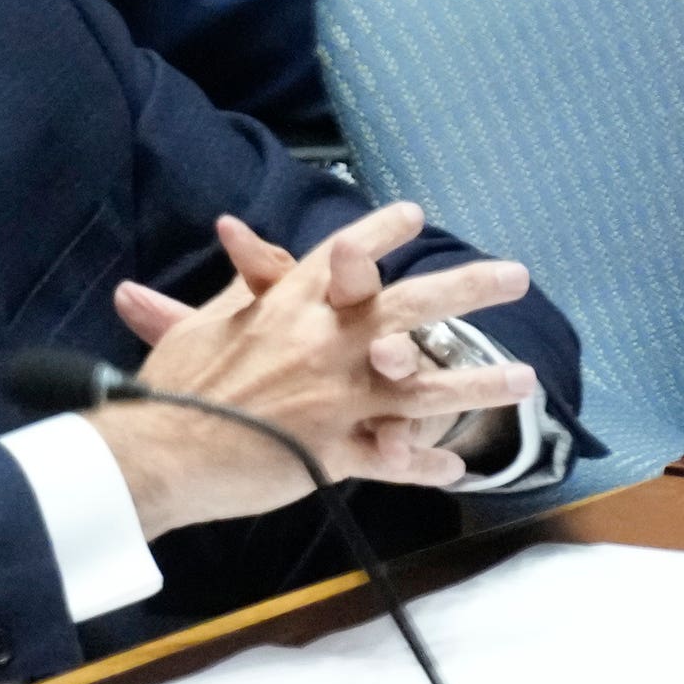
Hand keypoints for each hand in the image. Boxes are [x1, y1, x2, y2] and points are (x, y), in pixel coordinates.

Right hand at [92, 203, 538, 538]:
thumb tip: (248, 254)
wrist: (159, 448)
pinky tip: (456, 466)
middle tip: (515, 277)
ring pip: (422, 384)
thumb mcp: (205, 324)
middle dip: (468, 288)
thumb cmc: (175, 386)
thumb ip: (243, 293)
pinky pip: (392, 457)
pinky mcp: (334, 449)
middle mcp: (322, 340)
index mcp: (288, 304)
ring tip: (524, 379)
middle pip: (408, 305)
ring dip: (477, 382)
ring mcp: (334, 395)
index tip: (413, 217)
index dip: (381, 235)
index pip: (343, 257)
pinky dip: (423, 463)